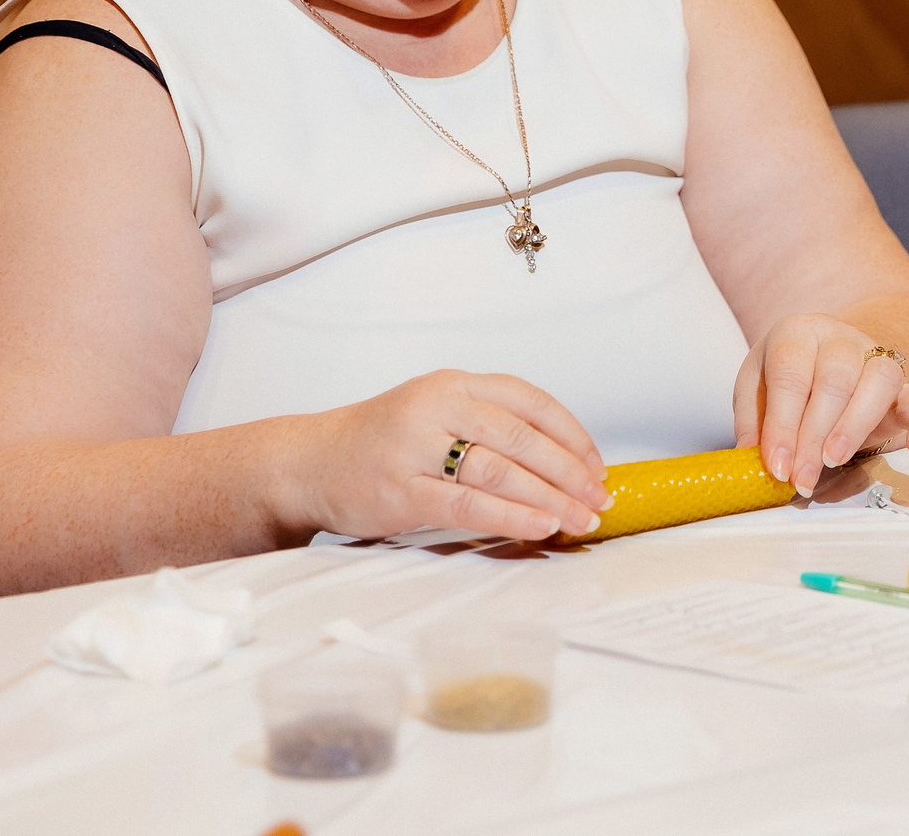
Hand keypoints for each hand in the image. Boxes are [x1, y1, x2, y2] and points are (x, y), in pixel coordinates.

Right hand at [283, 370, 610, 541]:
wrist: (308, 462)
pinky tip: (540, 526)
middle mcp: (437, 406)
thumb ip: (487, 424)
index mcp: (454, 383)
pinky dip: (511, 516)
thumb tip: (562, 462)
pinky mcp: (402, 490)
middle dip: (570, 472)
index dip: (571, 434)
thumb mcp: (436, 412)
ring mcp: (417, 448)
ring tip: (581, 519)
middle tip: (600, 498)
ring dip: (550, 498)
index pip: (529, 400)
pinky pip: (468, 504)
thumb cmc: (383, 442)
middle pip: (521, 437)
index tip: (598, 465)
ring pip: (500, 471)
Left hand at [733, 313, 908, 495]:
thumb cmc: (787, 383)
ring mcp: (878, 360)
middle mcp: (841, 339)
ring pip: (880, 380)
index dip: (782, 423)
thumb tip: (756, 461)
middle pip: (835, 378)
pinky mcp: (906, 389)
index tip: (777, 466)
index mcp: (798, 333)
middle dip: (814, 435)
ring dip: (855, 426)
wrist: (825, 365)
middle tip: (801, 477)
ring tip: (834, 461)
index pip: (791, 374)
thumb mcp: (756, 393)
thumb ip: (754, 423)